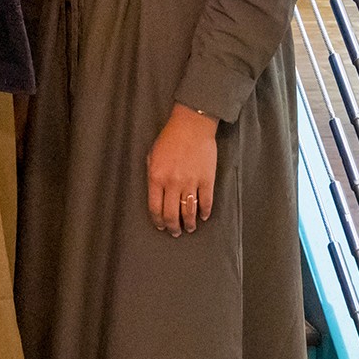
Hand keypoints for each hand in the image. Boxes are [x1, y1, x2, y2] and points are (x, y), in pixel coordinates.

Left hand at [147, 103, 218, 235]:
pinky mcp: (207, 180)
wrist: (191, 126)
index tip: (161, 226)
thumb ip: (153, 175)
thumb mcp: (152, 155)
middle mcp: (172, 183)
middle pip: (172, 214)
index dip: (158, 221)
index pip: (155, 208)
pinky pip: (206, 202)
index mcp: (156, 177)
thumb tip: (156, 194)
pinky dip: (204, 212)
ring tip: (189, 228)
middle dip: (173, 227)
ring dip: (189, 224)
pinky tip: (203, 216)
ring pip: (189, 212)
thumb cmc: (169, 139)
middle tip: (175, 232)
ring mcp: (190, 183)